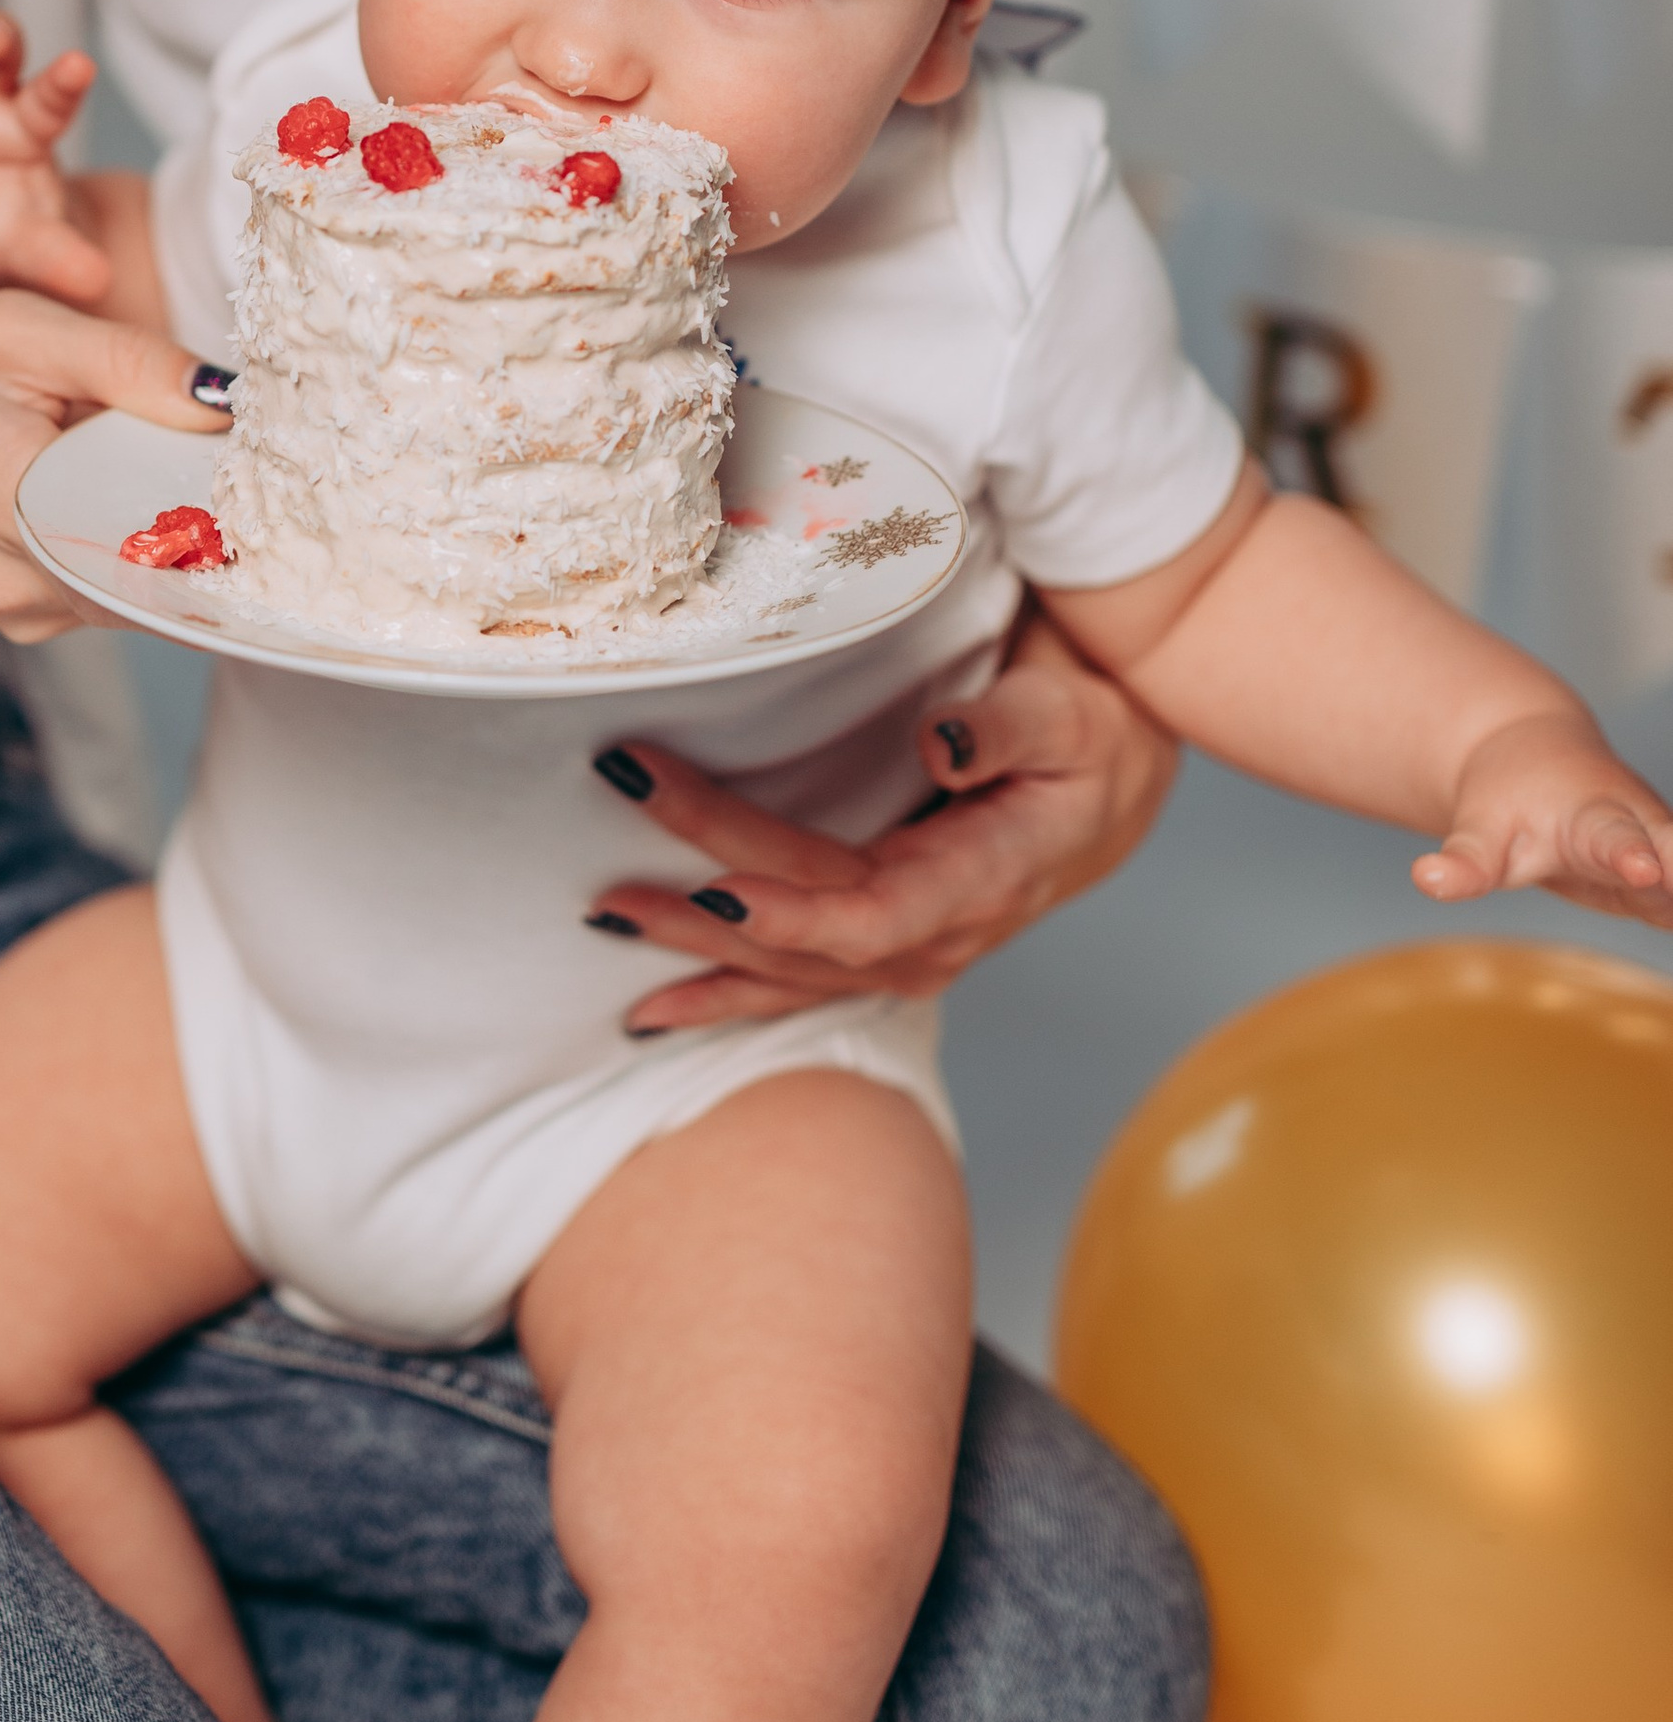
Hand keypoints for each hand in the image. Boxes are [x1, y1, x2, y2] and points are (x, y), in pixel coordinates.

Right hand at [0, 289, 226, 667]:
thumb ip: (117, 359)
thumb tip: (223, 396)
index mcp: (1, 488)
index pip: (155, 517)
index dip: (227, 485)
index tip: (275, 451)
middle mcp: (18, 576)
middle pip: (167, 556)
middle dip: (219, 501)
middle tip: (257, 443)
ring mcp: (28, 612)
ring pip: (152, 577)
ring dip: (183, 519)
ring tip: (188, 452)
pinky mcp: (37, 619)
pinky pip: (123, 585)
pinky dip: (146, 536)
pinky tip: (138, 484)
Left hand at [587, 610, 1180, 1027]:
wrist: (1115, 783)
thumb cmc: (1093, 734)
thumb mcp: (1069, 714)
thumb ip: (1006, 728)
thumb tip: (940, 743)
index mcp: (981, 879)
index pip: (874, 917)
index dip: (793, 915)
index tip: (715, 887)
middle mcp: (938, 934)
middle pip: (804, 936)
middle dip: (703, 905)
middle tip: (616, 868)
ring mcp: (909, 951)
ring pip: (788, 969)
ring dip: (695, 951)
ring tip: (607, 918)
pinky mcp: (885, 945)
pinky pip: (795, 983)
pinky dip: (722, 994)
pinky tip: (651, 1007)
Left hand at [1414, 709, 1672, 927]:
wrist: (1535, 758)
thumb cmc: (1507, 800)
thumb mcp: (1480, 830)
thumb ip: (1464, 862)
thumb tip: (1427, 878)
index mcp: (1594, 815)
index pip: (1615, 839)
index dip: (1633, 857)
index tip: (1644, 871)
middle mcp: (1642, 831)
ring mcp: (1661, 857)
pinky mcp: (1666, 884)